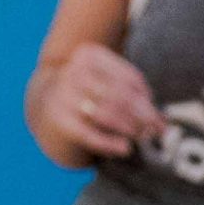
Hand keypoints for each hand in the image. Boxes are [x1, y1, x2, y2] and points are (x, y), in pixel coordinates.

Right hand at [43, 42, 164, 159]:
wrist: (42, 108)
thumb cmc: (86, 95)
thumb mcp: (103, 81)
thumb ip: (128, 92)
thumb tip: (162, 119)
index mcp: (88, 56)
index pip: (128, 77)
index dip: (147, 98)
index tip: (158, 113)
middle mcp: (73, 71)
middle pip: (121, 96)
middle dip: (145, 115)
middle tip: (160, 130)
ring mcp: (63, 96)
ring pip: (108, 113)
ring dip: (131, 128)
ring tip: (144, 138)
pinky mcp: (59, 120)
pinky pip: (90, 134)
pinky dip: (111, 143)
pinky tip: (125, 148)